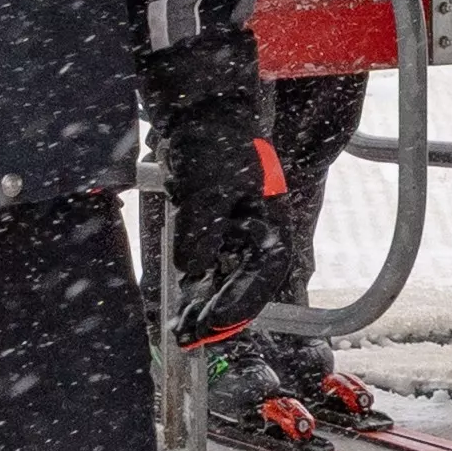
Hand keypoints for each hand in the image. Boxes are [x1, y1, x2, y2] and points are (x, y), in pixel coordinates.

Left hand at [161, 58, 298, 336]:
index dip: (238, 303)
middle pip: (246, 285)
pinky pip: (212, 268)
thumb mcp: (204, 190)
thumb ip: (199, 233)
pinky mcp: (217, 229)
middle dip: (220, 314)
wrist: (199, 113)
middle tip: (191, 337)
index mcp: (270, 223)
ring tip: (182, 330)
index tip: (211, 321)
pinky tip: (181, 305)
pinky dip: (198, 288)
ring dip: (206, 306)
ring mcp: (238, 232)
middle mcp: (258, 233)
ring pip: (227, 280)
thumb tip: (191, 270)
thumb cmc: (211, 145)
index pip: (263, 275)